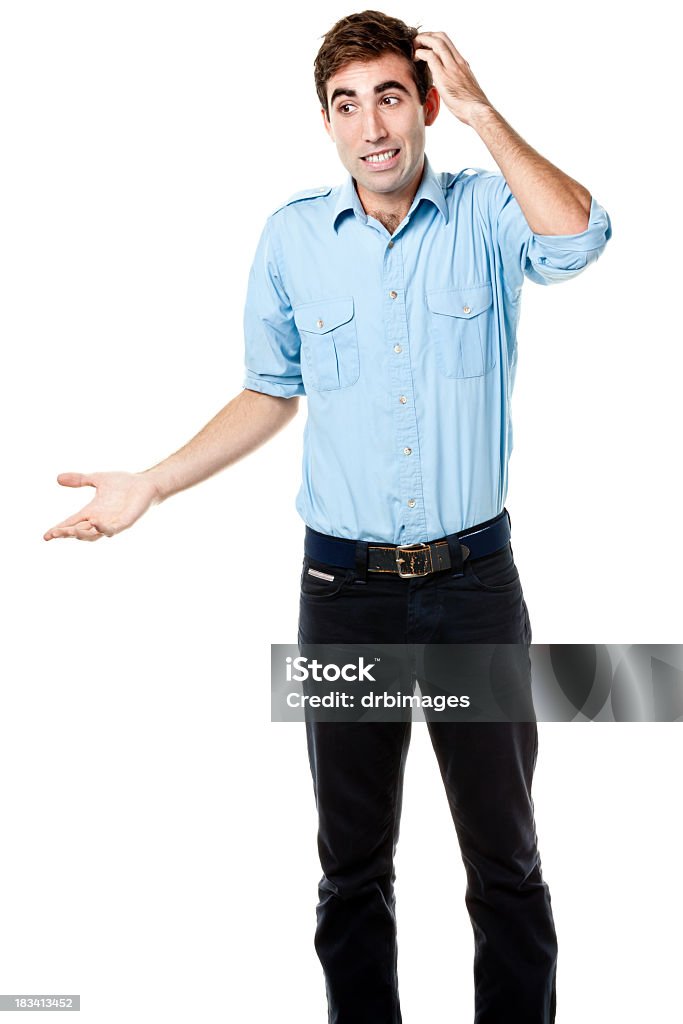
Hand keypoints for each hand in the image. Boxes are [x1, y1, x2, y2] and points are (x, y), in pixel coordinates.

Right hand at [43, 471, 160, 541]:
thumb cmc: (123, 483)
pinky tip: (96, 523)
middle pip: (79, 532)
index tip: (46, 536)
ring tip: (70, 532)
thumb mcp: (97, 479)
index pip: (71, 523)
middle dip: (67, 533)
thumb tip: (58, 478)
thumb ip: (79, 479)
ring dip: (82, 534)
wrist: (146, 484)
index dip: (59, 530)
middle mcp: (99, 520)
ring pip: (94, 534)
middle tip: (54, 534)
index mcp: (91, 512)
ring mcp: (112, 523)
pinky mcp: (125, 522)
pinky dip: (104, 528)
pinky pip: (113, 529)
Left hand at [413, 31, 491, 125]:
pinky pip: (431, 56)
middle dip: (427, 35)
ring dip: (422, 41)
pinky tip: (415, 58)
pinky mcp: (444, 75)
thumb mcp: (464, 88)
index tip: (425, 44)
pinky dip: (421, 53)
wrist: (478, 111)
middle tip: (416, 42)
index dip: (434, 39)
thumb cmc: (471, 106)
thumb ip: (456, 82)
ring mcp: (452, 67)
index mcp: (462, 64)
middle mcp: (458, 61)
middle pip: (442, 37)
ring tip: (413, 47)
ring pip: (437, 42)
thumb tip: (447, 86)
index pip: (448, 43)